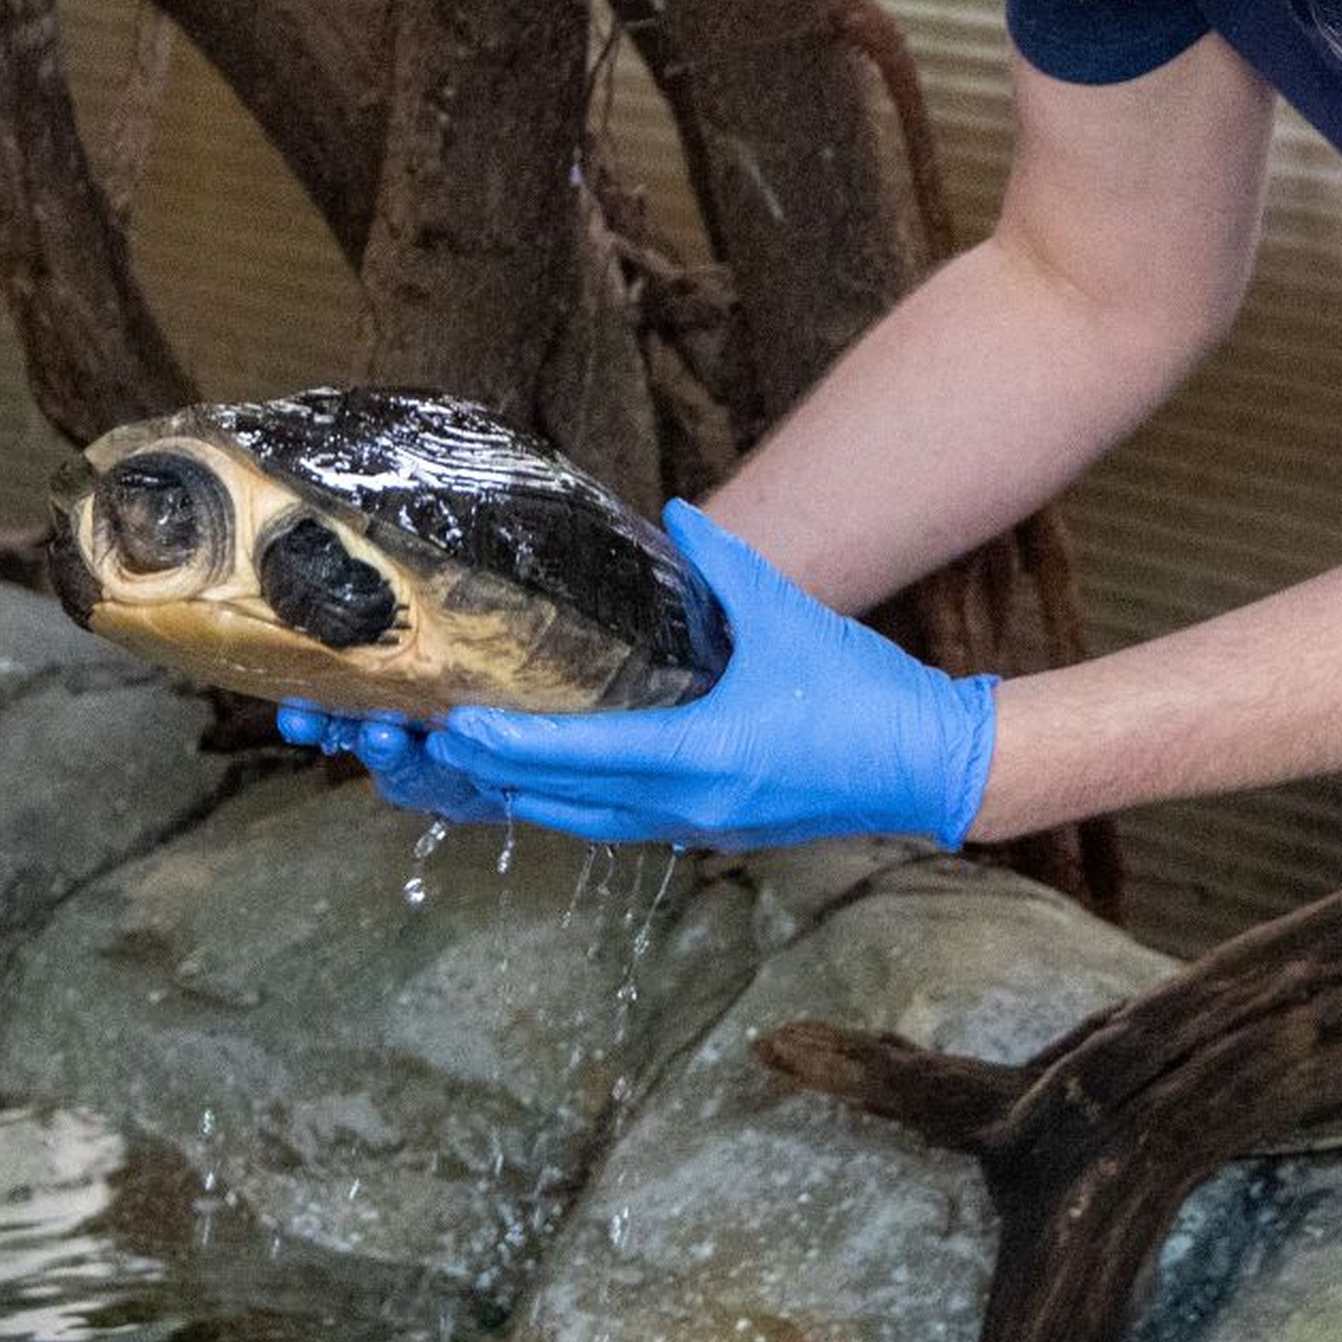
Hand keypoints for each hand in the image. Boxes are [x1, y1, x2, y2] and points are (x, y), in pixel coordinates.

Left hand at [278, 504, 995, 850]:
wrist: (930, 767)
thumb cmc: (865, 693)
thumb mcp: (790, 618)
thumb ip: (725, 565)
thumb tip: (674, 512)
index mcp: (702, 758)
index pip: (578, 757)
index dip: (502, 746)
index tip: (446, 725)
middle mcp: (685, 806)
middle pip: (556, 802)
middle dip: (480, 773)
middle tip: (411, 739)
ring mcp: (694, 827)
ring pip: (577, 820)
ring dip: (514, 792)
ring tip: (450, 759)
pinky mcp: (706, 829)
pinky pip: (611, 820)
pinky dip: (562, 798)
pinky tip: (532, 774)